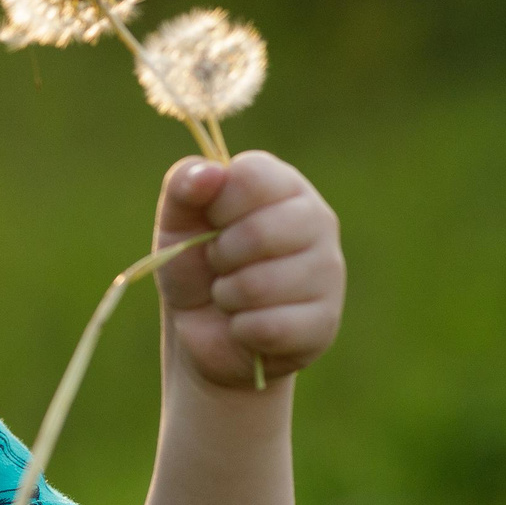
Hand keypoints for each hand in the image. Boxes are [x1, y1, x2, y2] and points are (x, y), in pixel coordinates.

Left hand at [151, 150, 344, 389]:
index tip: (213, 222)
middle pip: (259, 232)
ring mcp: (328, 271)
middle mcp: (317, 220)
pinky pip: (268, 327)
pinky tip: (249, 325)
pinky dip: (241, 330)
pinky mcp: (325, 321)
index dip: (218, 205)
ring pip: (260, 285)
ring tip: (233, 295)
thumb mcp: (176, 223)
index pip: (251, 177)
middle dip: (221, 256)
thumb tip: (210, 172)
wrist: (204, 333)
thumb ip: (183, 186)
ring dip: (228, 296)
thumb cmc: (195, 266)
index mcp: (283, 185)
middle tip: (221, 264)